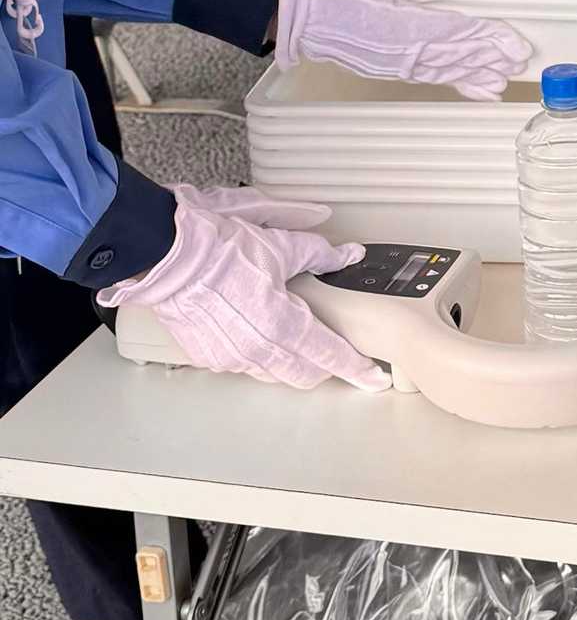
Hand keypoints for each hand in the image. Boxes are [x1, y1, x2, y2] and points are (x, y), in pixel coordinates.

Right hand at [98, 186, 389, 391]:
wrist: (160, 251)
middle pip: (303, 374)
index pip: (329, 354)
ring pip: (273, 373)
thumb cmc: (215, 243)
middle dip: (323, 367)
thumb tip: (348, 254)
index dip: (356, 367)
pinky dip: (259, 356)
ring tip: (296, 342)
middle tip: (334, 353)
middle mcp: (257, 347)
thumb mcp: (277, 241)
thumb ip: (319, 253)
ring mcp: (230, 356)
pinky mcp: (208, 356)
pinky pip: (244, 366)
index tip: (373, 378)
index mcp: (281, 321)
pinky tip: (258, 336)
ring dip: (290, 363)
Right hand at [275, 0, 531, 101]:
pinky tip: (478, 88)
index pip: (454, 32)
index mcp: (399, 25)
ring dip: (477, 73)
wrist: (293, 10)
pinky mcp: (389, 68)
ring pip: (445, 70)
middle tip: (519, 60)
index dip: (486, 37)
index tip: (512, 42)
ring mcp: (394, 64)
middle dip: (489, 57)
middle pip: (455, 55)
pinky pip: (430, 76)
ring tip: (504, 78)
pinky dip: (457, 82)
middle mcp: (400, 52)